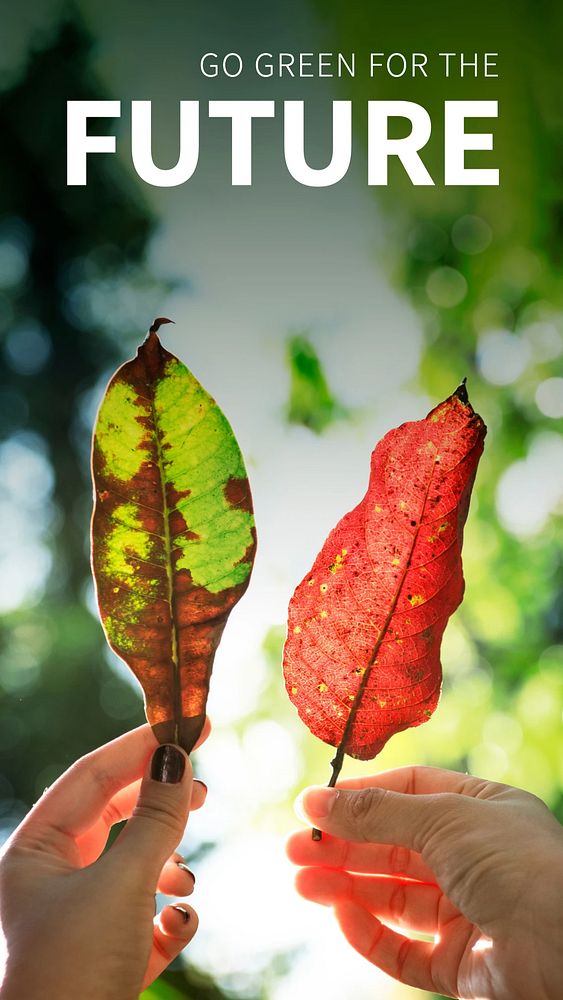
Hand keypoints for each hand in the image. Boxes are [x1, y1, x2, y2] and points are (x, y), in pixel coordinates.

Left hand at [0, 723, 209, 999]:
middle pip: (112, 819)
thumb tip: (177, 755)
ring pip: (129, 867)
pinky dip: (165, 916)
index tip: (191, 725)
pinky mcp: (101, 959)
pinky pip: (140, 918)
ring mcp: (75, 921)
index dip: (141, 746)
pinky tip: (178, 922)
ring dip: (166, 865)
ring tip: (185, 875)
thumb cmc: (74, 971)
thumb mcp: (122, 883)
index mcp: (33, 853)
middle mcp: (49, 881)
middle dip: (159, 806)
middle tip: (203, 787)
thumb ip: (155, 817)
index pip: (91, 777)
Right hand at [288, 767, 562, 999]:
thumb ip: (377, 812)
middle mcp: (476, 858)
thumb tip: (317, 800)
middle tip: (294, 848)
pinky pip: (406, 950)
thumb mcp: (443, 819)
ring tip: (301, 882)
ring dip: (346, 888)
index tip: (313, 806)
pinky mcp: (463, 965)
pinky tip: (340, 915)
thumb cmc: (517, 863)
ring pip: (394, 899)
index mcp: (483, 810)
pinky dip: (370, 934)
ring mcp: (469, 912)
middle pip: (395, 848)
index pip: (411, 793)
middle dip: (344, 847)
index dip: (362, 799)